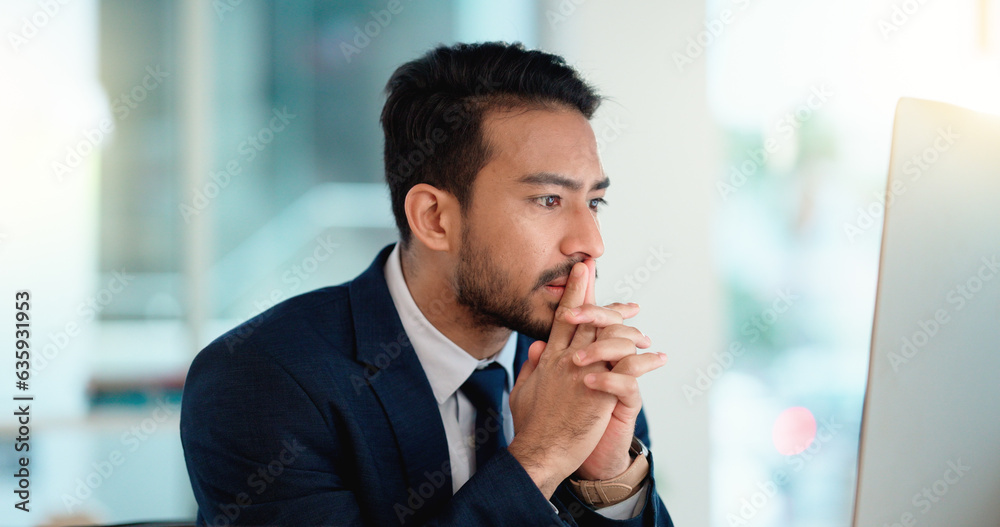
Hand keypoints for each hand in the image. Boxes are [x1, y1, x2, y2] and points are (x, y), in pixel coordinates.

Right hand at [525, 260, 666, 480]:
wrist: (540, 452)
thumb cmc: (531, 427)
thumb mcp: (522, 392)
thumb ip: (530, 367)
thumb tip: (536, 348)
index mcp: (549, 360)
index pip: (563, 318)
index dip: (574, 292)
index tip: (582, 272)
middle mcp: (566, 360)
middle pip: (587, 319)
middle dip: (596, 293)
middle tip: (603, 269)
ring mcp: (584, 374)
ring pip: (611, 338)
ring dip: (629, 331)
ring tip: (643, 333)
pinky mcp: (600, 393)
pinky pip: (629, 369)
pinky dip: (646, 361)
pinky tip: (658, 358)